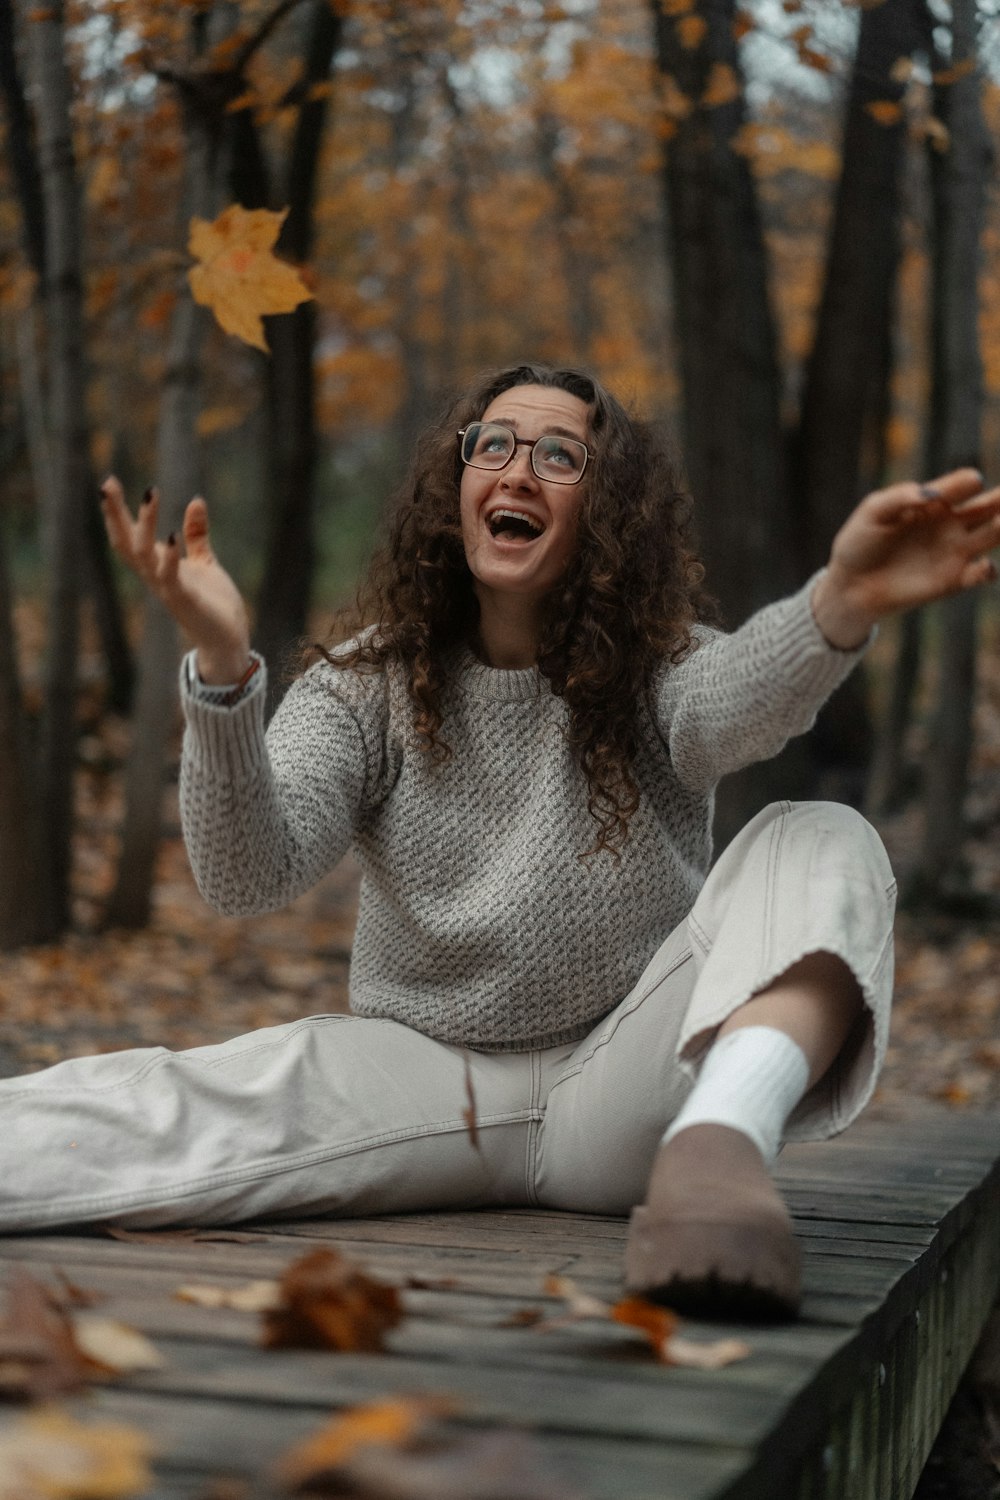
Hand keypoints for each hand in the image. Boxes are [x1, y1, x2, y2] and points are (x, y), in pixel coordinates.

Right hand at [100, 476, 251, 683]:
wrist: (227, 641)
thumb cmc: (213, 604)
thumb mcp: (204, 562)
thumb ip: (196, 534)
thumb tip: (196, 500)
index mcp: (156, 567)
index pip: (128, 536)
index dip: (117, 512)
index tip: (109, 482)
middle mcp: (154, 577)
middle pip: (125, 542)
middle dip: (115, 514)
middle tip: (108, 483)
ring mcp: (166, 588)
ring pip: (143, 554)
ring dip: (145, 524)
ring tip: (149, 494)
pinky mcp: (184, 600)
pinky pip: (170, 576)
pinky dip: (169, 556)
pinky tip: (171, 534)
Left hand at [811, 468, 999, 649]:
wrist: (851, 585)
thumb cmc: (859, 543)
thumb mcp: (873, 512)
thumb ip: (900, 497)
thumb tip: (932, 494)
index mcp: (934, 501)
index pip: (962, 484)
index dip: (968, 482)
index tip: (972, 482)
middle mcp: (951, 522)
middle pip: (988, 505)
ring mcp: (955, 550)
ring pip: (993, 534)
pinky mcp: (953, 579)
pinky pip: (982, 573)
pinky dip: (988, 570)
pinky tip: (984, 566)